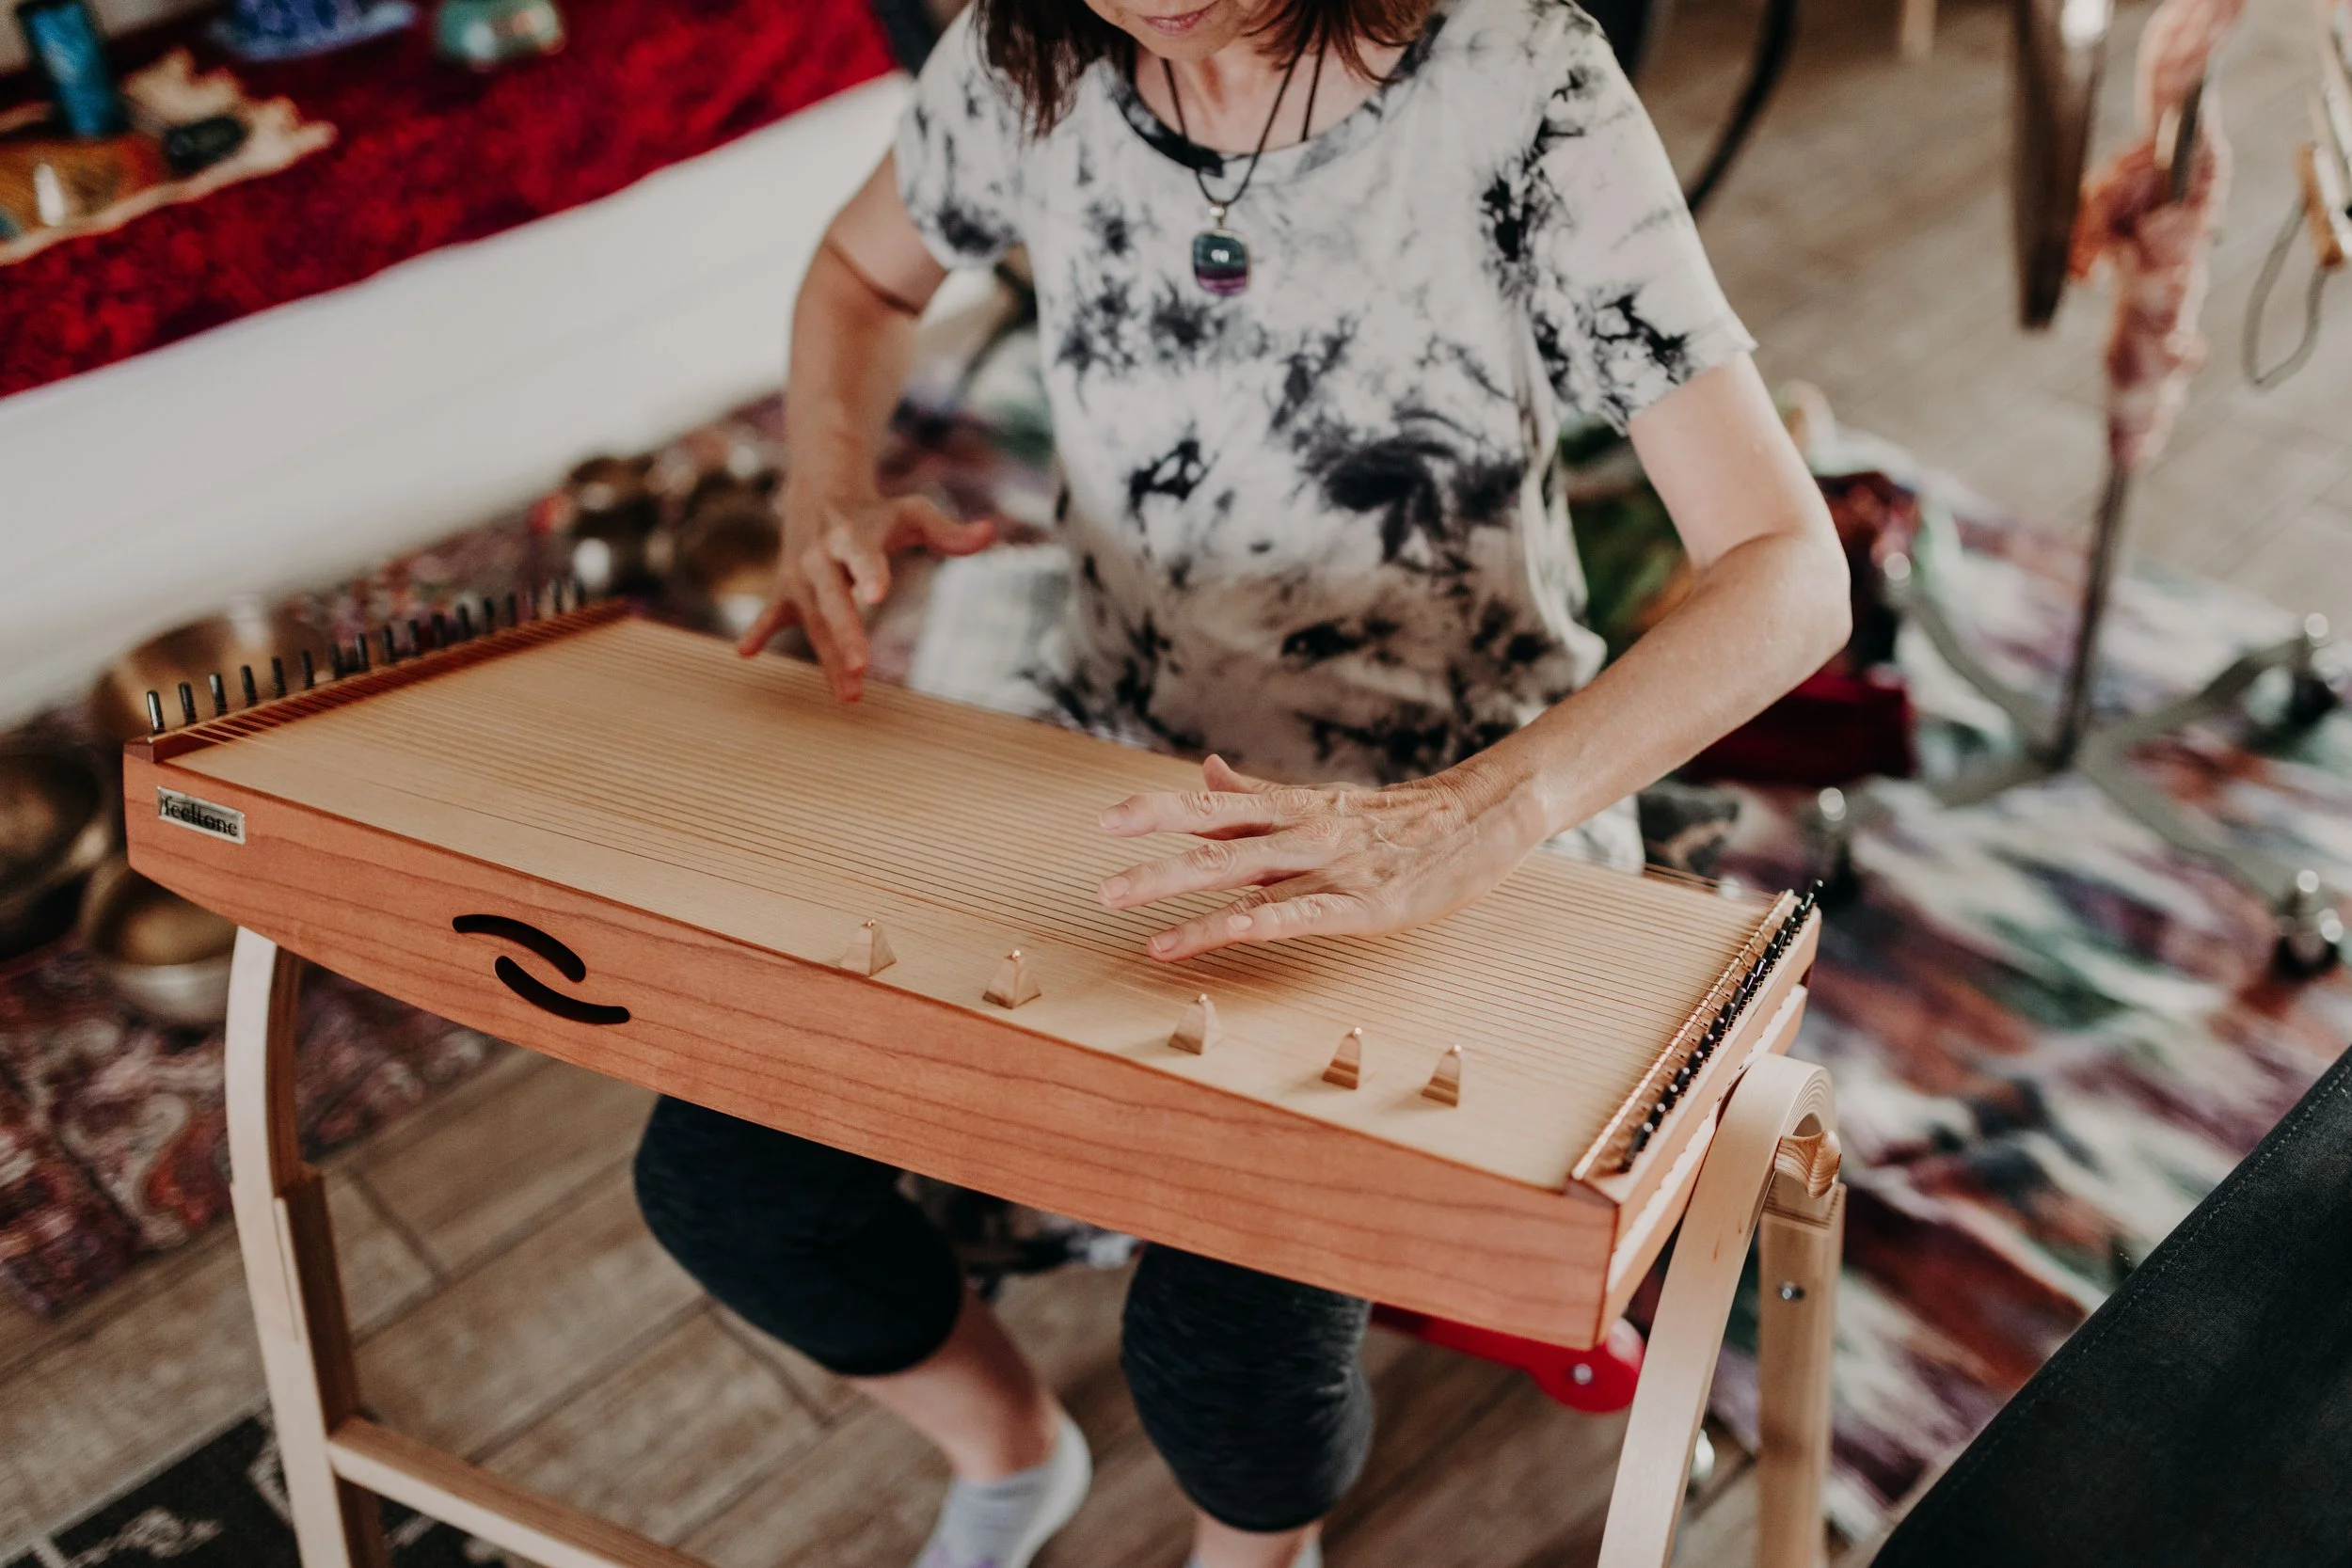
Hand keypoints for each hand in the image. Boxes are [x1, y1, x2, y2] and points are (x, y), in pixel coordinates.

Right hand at [736, 488, 993, 699]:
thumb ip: (949, 531)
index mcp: (853, 534)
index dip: (870, 573)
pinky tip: (745, 654)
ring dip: (828, 657)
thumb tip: (990, 533)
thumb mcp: (913, 513)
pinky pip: (771, 615)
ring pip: (813, 620)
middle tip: (863, 666)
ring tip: (850, 694)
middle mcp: (821, 556)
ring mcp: (800, 576)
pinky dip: (758, 632)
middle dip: (845, 632)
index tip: (877, 595)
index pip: (863, 555)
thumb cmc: (876, 513)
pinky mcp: (786, 591)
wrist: (818, 492)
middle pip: (833, 597)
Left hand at [1096, 755, 1549, 961]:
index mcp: (1298, 806)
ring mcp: (1335, 868)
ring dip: (1183, 900)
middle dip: (1156, 865)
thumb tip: (1204, 769)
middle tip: (1103, 889)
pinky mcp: (1365, 906)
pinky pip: (1294, 916)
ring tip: (1131, 916)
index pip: (1217, 804)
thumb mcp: (1326, 799)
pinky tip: (1206, 937)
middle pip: (1218, 844)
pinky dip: (1243, 925)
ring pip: (1246, 881)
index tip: (1108, 820)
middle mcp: (1307, 831)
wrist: (1487, 813)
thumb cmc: (1404, 815)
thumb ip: (1257, 797)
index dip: (1161, 810)